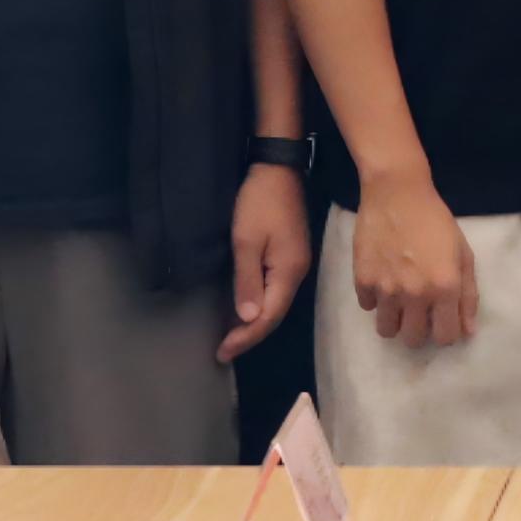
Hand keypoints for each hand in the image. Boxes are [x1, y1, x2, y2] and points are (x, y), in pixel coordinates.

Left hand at [218, 162, 312, 361]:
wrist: (277, 168)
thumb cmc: (259, 203)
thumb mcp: (247, 241)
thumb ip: (248, 281)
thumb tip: (250, 319)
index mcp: (288, 272)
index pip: (268, 317)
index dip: (246, 337)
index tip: (222, 352)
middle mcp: (297, 273)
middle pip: (275, 314)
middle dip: (249, 335)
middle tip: (223, 351)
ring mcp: (296, 263)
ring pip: (276, 303)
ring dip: (254, 322)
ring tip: (232, 337)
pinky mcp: (290, 255)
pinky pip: (275, 289)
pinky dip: (259, 304)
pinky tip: (246, 309)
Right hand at [350, 179, 476, 349]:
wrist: (396, 193)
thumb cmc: (436, 221)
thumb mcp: (463, 253)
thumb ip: (468, 294)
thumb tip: (468, 331)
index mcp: (444, 288)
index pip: (445, 337)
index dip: (446, 331)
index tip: (442, 319)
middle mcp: (415, 294)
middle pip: (413, 341)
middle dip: (419, 330)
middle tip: (419, 310)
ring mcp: (385, 289)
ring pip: (387, 331)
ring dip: (395, 320)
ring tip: (399, 300)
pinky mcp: (362, 281)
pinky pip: (367, 307)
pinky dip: (375, 299)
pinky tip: (383, 279)